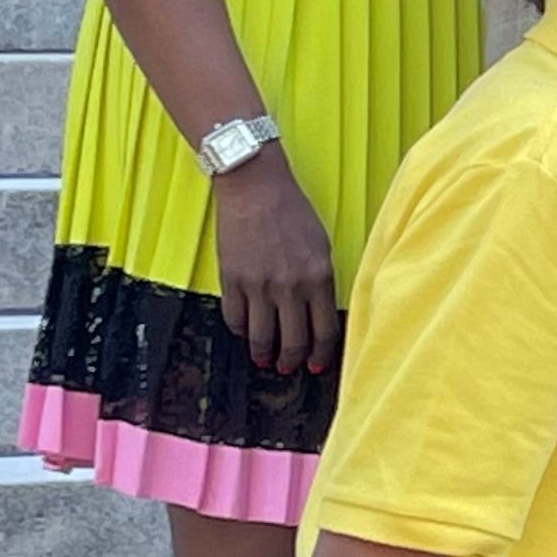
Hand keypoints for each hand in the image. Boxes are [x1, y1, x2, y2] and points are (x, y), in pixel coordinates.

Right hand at [211, 148, 340, 377]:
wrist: (255, 188)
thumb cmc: (293, 212)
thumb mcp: (322, 246)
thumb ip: (321, 281)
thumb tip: (317, 314)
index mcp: (320, 277)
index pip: (325, 330)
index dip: (321, 353)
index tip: (316, 365)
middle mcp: (291, 286)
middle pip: (294, 340)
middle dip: (292, 360)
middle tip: (290, 368)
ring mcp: (259, 285)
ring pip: (261, 336)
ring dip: (264, 353)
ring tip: (265, 359)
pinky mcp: (231, 279)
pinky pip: (234, 317)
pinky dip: (239, 331)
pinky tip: (244, 333)